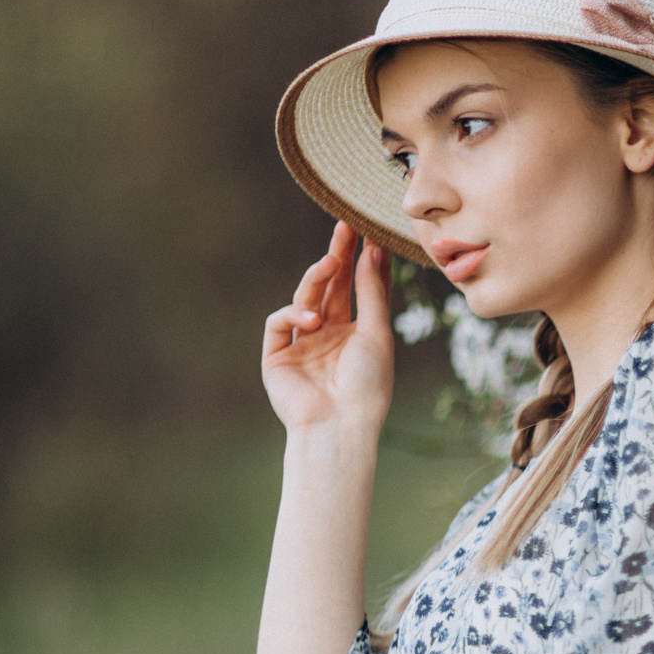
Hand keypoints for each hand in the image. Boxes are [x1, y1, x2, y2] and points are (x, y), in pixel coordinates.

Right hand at [261, 221, 394, 436]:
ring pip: (304, 299)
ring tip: (330, 262)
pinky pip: (279, 323)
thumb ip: (372, 293)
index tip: (365, 232)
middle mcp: (327, 336)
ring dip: (316, 279)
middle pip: (330, 288)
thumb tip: (374, 250)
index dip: (359, 263)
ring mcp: (301, 344)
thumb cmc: (367, 385)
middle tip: (344, 227)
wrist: (340, 425)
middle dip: (336, 257)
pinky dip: (293, 314)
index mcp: (355, 333)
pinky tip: (310, 318)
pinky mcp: (277, 356)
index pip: (356, 289)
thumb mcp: (376, 333)